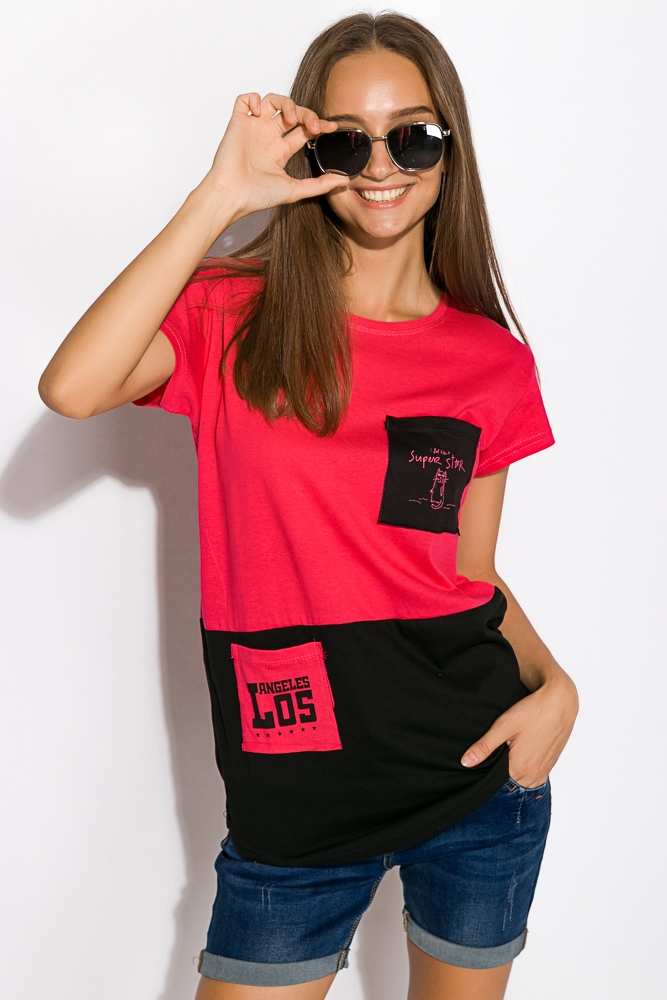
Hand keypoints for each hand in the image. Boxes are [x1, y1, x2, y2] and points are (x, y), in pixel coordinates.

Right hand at [204, 92, 348, 220]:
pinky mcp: (238, 123)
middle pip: (292, 113)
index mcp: (280, 152)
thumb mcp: (295, 190)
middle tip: (314, 125)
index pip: (303, 130)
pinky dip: (253, 98)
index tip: (331, 127)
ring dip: (286, 103)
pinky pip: (245, 100)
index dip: (318, 125)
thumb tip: (344, 181)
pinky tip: (260, 110)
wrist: (233, 195)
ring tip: (290, 117)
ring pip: (272, 101)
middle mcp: (268, 138)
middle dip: (306, 114)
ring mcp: (253, 129)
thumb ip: (320, 185)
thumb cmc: (258, 196)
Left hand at [461, 671, 577, 787]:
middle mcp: (534, 775)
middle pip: (510, 783)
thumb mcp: (503, 726)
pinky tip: (521, 753)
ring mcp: (544, 771)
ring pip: (522, 781)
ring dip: (513, 772)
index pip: (497, 783)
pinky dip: (525, 770)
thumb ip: (484, 747)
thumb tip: (465, 762)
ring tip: (509, 751)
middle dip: (500, 773)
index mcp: (520, 769)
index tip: (486, 759)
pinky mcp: (550, 764)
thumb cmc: (533, 711)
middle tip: (498, 750)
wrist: (560, 701)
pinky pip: (534, 776)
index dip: (488, 772)